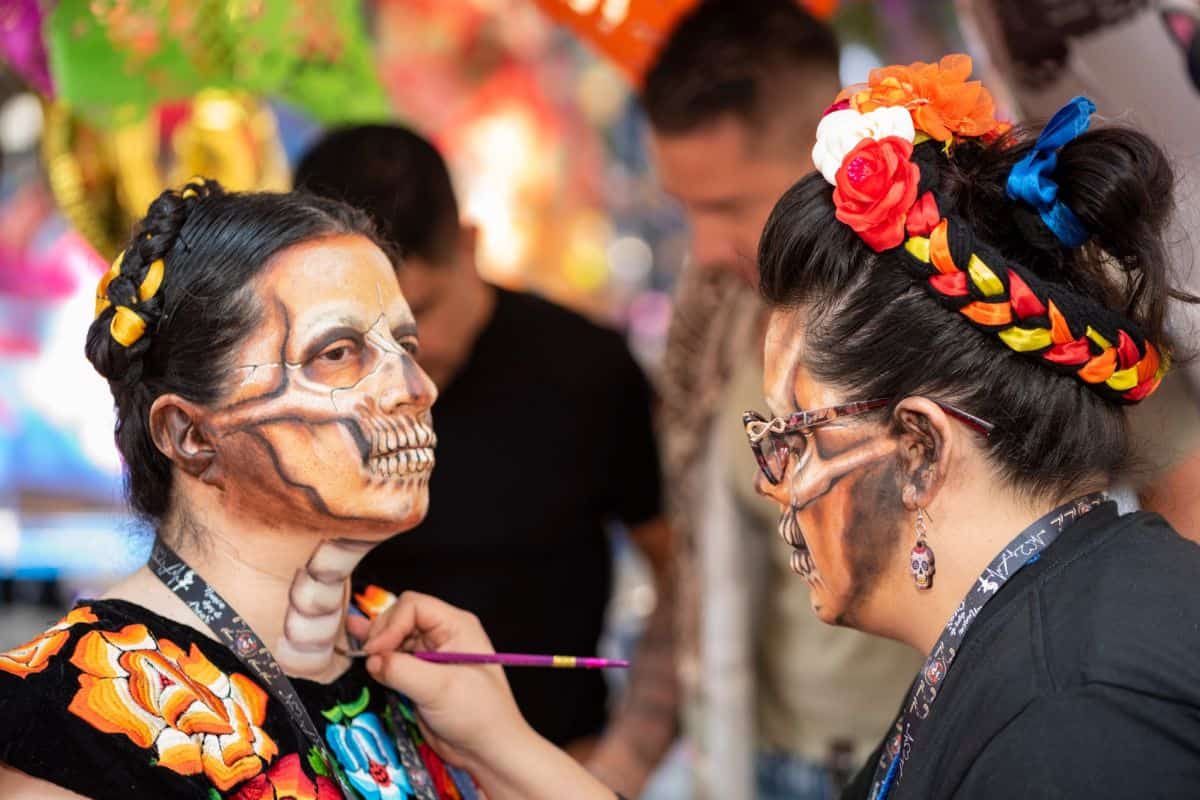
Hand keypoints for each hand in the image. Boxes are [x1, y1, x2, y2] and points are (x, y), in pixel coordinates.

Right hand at [345, 592, 535, 770]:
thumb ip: (402, 670)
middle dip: (381, 635)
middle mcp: (442, 634)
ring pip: (393, 638)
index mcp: (456, 626)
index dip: (390, 624)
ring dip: (375, 646)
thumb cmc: (478, 714)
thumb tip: (371, 659)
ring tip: (356, 654)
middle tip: (370, 660)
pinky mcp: (418, 675)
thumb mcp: (440, 688)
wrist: (486, 749)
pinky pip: (392, 659)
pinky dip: (376, 657)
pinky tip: (355, 650)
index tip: (376, 651)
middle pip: (399, 618)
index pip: (413, 606)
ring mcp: (429, 654)